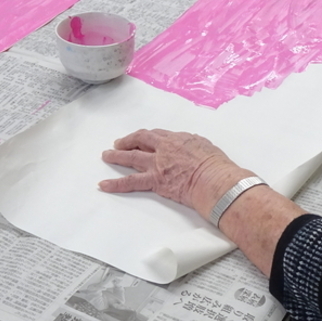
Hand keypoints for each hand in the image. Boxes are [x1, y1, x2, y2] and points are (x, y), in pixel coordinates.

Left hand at [100, 129, 249, 216]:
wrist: (214, 179)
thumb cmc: (217, 166)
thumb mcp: (206, 147)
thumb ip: (195, 146)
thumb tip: (194, 148)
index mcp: (178, 139)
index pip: (158, 135)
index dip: (147, 137)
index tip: (143, 138)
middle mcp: (164, 148)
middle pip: (141, 140)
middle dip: (128, 141)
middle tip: (119, 143)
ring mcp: (157, 164)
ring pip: (132, 157)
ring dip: (117, 156)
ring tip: (106, 155)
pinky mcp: (154, 180)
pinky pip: (131, 182)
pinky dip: (116, 184)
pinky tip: (104, 185)